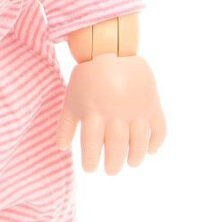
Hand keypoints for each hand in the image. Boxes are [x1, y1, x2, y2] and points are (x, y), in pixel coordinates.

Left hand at [55, 54, 166, 174]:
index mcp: (93, 113)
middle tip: (111, 170)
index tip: (90, 169)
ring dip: (135, 158)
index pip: (92, 147)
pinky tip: (150, 150)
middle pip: (116, 149)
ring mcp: (136, 110)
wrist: (110, 50)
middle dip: (113, 165)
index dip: (90, 161)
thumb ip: (66, 125)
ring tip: (131, 163)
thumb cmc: (87, 78)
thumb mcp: (71, 99)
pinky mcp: (151, 104)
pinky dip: (156, 142)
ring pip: (139, 143)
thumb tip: (62, 149)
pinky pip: (159, 128)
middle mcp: (115, 114)